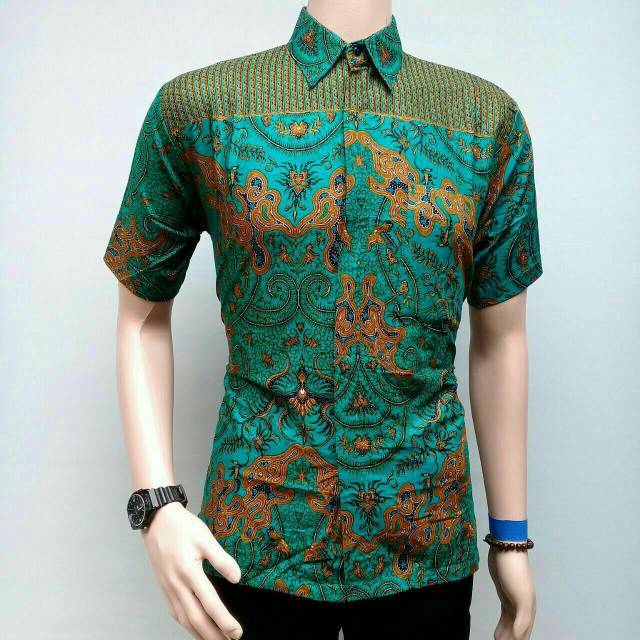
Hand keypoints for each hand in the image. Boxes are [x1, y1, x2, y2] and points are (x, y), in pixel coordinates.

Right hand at [141, 502, 243, 639]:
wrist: (157, 520)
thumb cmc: (183, 527)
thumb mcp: (205, 538)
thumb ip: (221, 559)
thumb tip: (237, 577)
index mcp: (189, 573)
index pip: (210, 604)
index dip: (224, 621)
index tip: (236, 632)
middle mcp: (177, 585)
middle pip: (196, 619)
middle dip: (213, 634)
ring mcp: (168, 588)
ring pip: (184, 619)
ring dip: (199, 633)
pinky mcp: (164, 587)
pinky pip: (175, 612)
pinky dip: (186, 625)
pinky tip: (194, 628)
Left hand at [488, 548, 535, 639]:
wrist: (506, 548)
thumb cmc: (515, 571)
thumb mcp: (521, 595)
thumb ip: (522, 618)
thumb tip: (519, 637)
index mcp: (529, 609)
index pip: (525, 633)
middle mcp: (523, 607)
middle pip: (518, 630)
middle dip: (512, 639)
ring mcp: (513, 600)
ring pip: (511, 623)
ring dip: (507, 634)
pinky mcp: (504, 594)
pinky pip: (505, 614)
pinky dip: (503, 625)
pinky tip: (498, 630)